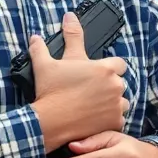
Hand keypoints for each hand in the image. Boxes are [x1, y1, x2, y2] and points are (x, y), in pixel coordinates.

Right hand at [29, 12, 129, 152]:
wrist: (48, 122)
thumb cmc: (50, 91)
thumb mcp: (46, 64)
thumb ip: (43, 47)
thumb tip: (35, 35)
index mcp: (104, 68)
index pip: (120, 64)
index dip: (111, 69)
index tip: (98, 75)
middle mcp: (115, 85)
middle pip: (120, 83)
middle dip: (109, 86)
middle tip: (90, 92)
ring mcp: (117, 105)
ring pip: (122, 102)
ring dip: (112, 103)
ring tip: (94, 107)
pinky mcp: (115, 122)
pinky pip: (119, 119)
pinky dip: (110, 120)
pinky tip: (96, 120)